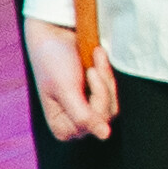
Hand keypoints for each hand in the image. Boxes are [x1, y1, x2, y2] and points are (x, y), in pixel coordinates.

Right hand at [27, 15, 118, 139]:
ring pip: (113, 106)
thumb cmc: (54, 61)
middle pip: (105, 117)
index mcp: (61, 127)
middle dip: (103, 86)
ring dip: (106, 78)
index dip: (98, 99)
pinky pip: (113, 94)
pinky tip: (97, 57)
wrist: (55, 33)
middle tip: (92, 66)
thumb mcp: (66, 89)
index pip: (93, 124)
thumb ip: (83, 115)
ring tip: (95, 58)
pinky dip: (107, 73)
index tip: (90, 74)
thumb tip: (105, 135)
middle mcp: (75, 123)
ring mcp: (87, 111)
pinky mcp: (96, 98)